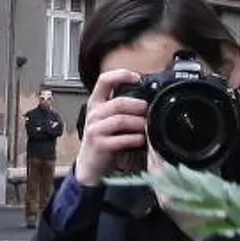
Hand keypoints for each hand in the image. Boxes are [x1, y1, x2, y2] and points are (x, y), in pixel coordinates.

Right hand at [71, 68, 147, 187]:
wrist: (91, 165)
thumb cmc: (104, 140)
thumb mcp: (109, 119)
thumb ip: (122, 108)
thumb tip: (147, 100)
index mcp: (96, 103)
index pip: (104, 80)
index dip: (121, 75)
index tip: (137, 78)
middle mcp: (94, 114)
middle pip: (118, 102)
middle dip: (137, 106)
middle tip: (148, 110)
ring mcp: (95, 129)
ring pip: (121, 120)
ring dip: (138, 123)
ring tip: (147, 127)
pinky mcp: (100, 145)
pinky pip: (121, 138)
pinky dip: (135, 139)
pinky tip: (141, 140)